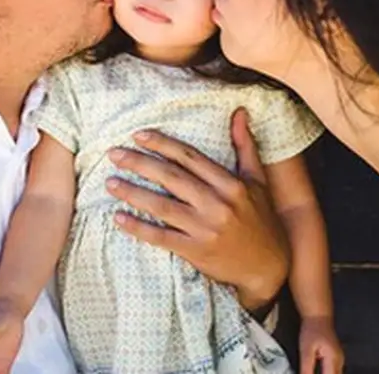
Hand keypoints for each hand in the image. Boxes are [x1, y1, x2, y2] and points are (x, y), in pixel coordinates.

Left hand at [106, 107, 289, 310]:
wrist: (268, 266)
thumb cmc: (261, 219)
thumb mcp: (258, 180)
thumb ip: (245, 145)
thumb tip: (239, 112)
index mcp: (231, 184)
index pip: (190, 157)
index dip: (162, 144)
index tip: (139, 135)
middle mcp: (217, 204)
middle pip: (171, 178)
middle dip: (139, 163)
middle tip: (113, 154)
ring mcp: (205, 229)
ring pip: (162, 206)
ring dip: (133, 193)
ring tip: (110, 183)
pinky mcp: (196, 251)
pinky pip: (161, 238)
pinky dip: (138, 228)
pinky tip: (119, 218)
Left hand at [300, 315, 343, 373]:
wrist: (319, 317)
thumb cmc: (311, 331)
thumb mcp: (306, 350)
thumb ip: (306, 368)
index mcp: (333, 360)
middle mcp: (340, 362)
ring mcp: (340, 360)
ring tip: (313, 372)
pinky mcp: (337, 359)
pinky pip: (334, 372)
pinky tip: (317, 373)